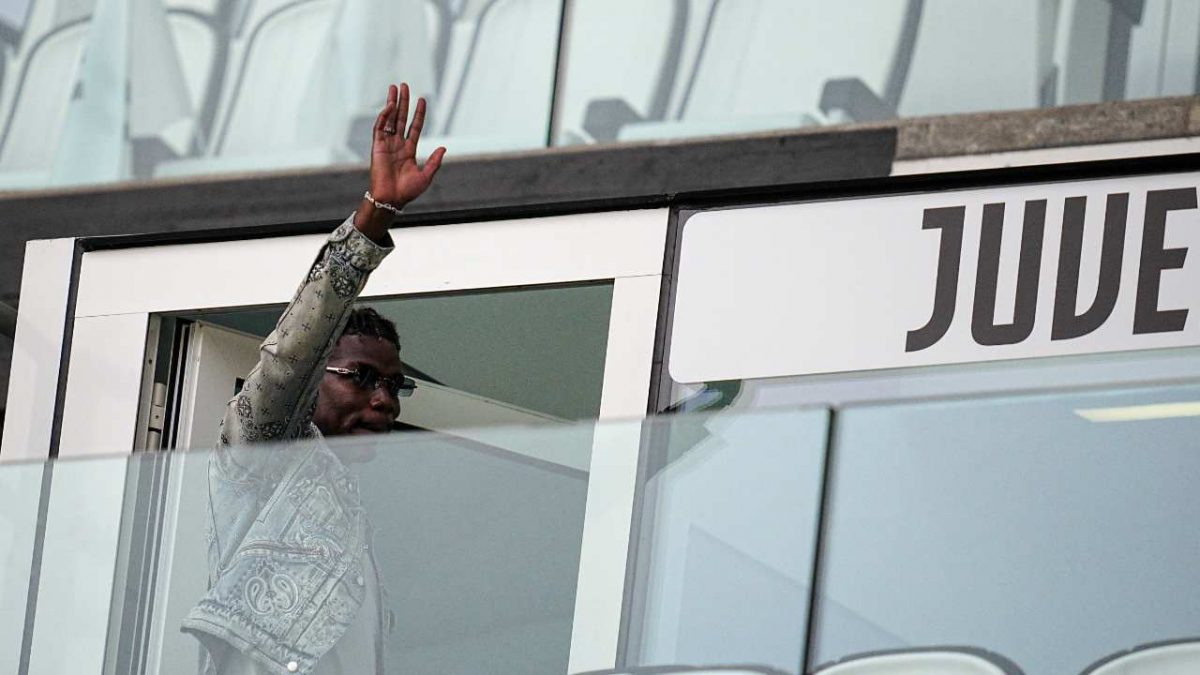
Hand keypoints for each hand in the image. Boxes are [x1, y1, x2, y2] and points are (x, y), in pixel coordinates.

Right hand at [355, 83, 446, 239]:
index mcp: (409, 150)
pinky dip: (384, 116)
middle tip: (404, 85)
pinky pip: (380, 127)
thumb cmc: (408, 191)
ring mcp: (387, 144)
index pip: (414, 127)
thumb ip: (434, 161)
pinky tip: (390, 105)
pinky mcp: (377, 146)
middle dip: (404, 102)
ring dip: (393, 103)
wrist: (391, 199)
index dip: (418, 113)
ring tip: (395, 87)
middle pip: (401, 118)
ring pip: (390, 118)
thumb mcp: (426, 176)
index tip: (422, 99)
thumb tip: (444, 148)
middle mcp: (397, 144)